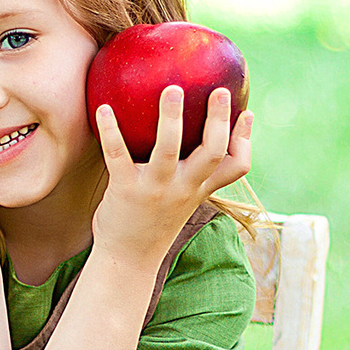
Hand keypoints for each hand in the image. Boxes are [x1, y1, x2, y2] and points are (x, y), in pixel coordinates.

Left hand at [91, 85, 252, 264]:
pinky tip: (103, 108)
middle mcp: (183, 188)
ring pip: (168, 150)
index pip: (236, 167)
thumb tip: (182, 132)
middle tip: (218, 90)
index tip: (247, 111)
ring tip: (171, 89)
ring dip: (170, 118)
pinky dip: (111, 131)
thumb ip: (187, 171)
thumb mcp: (180, 200)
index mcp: (199, 188)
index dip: (244, 139)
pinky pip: (118, 155)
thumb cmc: (152, 221)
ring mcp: (155, 189)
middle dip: (218, 121)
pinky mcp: (125, 191)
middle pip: (212, 153)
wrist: (127, 259)